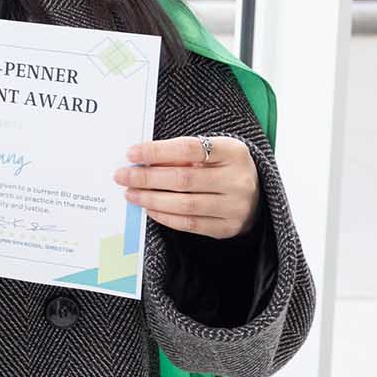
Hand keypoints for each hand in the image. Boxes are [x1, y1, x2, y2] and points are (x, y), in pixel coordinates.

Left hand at [115, 135, 261, 238]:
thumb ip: (180, 153)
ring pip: (185, 204)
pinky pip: (190, 224)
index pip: (189, 148)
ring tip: (131, 193)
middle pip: (184, 179)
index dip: (157, 151)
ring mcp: (235, 206)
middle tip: (122, 176)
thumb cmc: (221, 166)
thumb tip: (140, 160)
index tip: (132, 153)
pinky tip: (149, 208)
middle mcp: (238, 180)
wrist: (254, 194)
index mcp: (233, 152)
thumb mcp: (209, 151)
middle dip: (146, 178)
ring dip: (151, 199)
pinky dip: (165, 216)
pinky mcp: (228, 227)